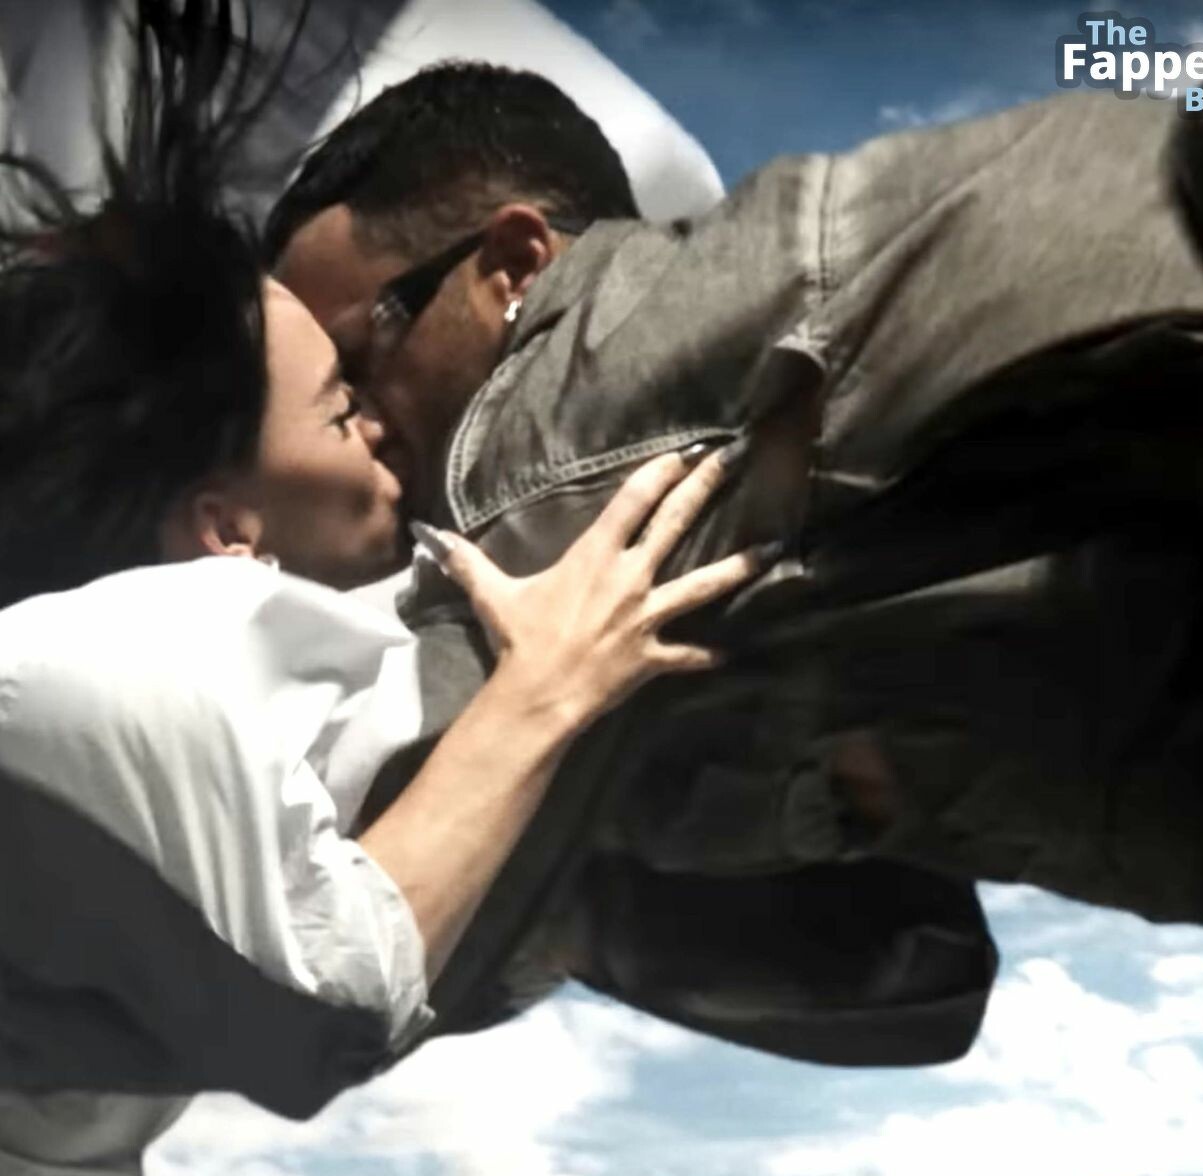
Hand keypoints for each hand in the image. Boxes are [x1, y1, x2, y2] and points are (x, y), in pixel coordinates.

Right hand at [425, 445, 769, 731]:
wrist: (541, 695)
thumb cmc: (519, 640)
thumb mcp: (491, 595)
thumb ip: (468, 561)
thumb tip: (431, 537)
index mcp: (595, 556)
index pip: (633, 502)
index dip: (659, 473)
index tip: (682, 453)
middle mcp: (630, 578)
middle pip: (675, 524)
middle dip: (704, 489)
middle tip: (731, 462)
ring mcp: (649, 616)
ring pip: (704, 584)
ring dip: (738, 566)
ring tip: (770, 548)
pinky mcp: (655, 655)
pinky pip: (687, 655)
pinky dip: (705, 656)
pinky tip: (726, 655)